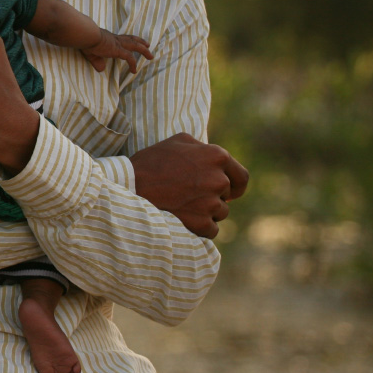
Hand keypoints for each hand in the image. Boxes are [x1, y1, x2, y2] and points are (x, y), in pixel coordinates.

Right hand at [81, 31, 153, 73]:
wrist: (87, 35)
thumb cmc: (86, 40)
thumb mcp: (91, 51)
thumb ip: (96, 60)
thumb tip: (101, 69)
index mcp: (109, 37)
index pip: (121, 37)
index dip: (128, 39)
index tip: (133, 40)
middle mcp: (115, 39)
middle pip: (131, 39)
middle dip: (140, 41)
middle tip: (148, 44)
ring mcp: (118, 44)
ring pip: (135, 46)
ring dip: (144, 51)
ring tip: (150, 56)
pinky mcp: (118, 50)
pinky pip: (129, 58)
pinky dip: (133, 64)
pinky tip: (134, 71)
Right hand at [131, 133, 248, 238]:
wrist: (130, 186)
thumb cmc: (151, 162)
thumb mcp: (177, 141)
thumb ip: (202, 147)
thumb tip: (215, 158)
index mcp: (217, 156)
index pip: (242, 177)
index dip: (235, 185)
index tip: (228, 193)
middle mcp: (218, 179)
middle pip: (227, 196)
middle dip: (213, 197)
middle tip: (191, 196)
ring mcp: (211, 203)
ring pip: (220, 213)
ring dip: (205, 212)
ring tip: (182, 206)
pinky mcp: (202, 223)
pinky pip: (211, 230)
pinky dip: (200, 228)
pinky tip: (183, 219)